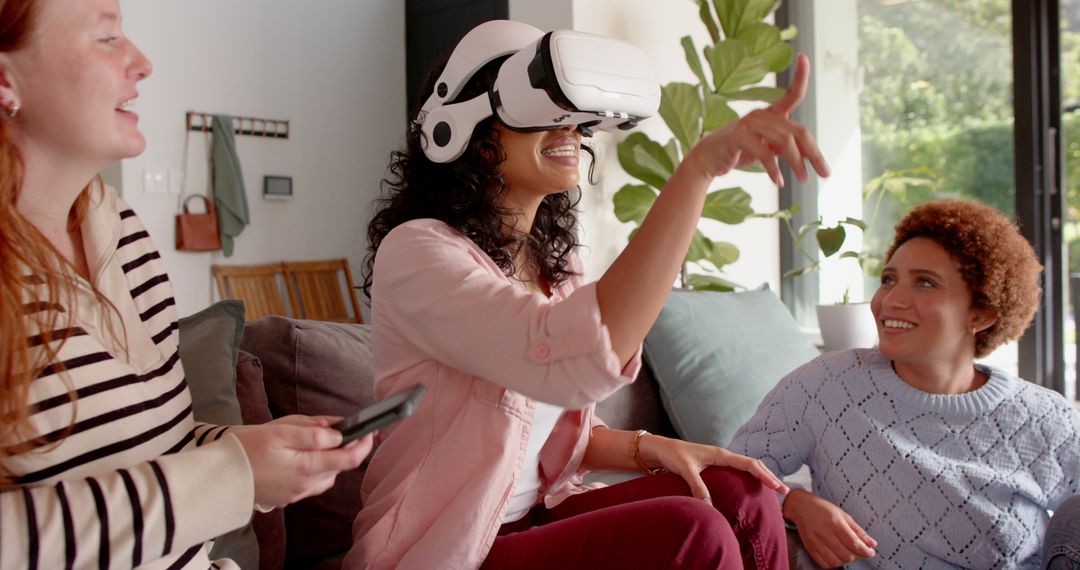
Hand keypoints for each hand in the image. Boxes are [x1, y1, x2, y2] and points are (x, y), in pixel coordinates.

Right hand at [232, 414, 372, 507]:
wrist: (218, 476)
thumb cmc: (247, 448)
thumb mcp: (281, 431)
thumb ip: (313, 432)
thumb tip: (339, 432)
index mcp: (307, 467)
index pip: (349, 458)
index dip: (364, 443)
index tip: (370, 429)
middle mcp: (306, 485)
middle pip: (339, 466)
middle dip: (344, 447)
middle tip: (338, 428)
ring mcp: (297, 493)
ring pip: (326, 474)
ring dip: (328, 458)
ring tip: (314, 440)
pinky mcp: (287, 497)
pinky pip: (311, 482)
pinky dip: (314, 467)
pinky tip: (301, 456)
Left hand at [638, 434, 788, 501]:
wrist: (659, 448)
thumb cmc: (672, 455)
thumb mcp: (686, 471)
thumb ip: (698, 487)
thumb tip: (710, 507)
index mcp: (720, 454)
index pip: (749, 464)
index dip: (765, 476)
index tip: (777, 487)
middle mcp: (723, 455)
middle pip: (753, 465)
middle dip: (769, 477)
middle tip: (784, 492)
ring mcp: (719, 460)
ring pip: (747, 467)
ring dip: (761, 476)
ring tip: (774, 489)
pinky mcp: (714, 465)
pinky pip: (738, 470)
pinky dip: (749, 477)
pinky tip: (752, 487)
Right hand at [684, 52, 829, 186]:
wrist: (709, 159)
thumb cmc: (739, 152)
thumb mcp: (767, 150)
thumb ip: (787, 149)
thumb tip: (811, 158)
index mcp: (771, 114)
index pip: (791, 93)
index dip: (800, 75)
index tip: (804, 56)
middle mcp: (762, 114)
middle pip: (798, 131)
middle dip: (814, 153)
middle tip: (825, 173)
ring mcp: (749, 123)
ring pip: (785, 141)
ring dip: (797, 163)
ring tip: (803, 179)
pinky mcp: (738, 135)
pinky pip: (764, 153)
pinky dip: (774, 169)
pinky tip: (778, 181)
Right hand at [784, 489, 876, 567]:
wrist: (800, 506)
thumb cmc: (823, 508)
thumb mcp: (843, 515)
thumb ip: (858, 530)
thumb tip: (872, 544)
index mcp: (835, 522)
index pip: (854, 543)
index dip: (865, 551)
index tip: (871, 552)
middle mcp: (824, 533)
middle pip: (846, 555)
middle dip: (858, 556)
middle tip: (860, 552)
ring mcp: (815, 541)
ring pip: (836, 561)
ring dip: (846, 560)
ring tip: (848, 553)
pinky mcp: (809, 547)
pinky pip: (824, 563)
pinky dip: (834, 563)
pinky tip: (837, 556)